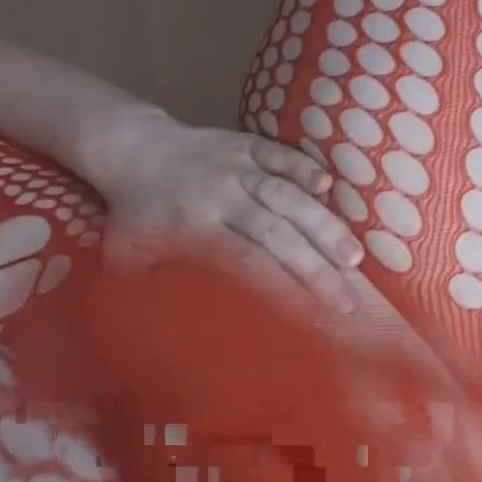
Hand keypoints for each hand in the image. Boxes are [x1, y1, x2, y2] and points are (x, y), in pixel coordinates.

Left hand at [94, 119, 364, 313]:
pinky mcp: (246, 144)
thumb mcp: (128, 257)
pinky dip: (304, 167)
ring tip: (353, 257)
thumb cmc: (132, 214)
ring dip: (321, 224)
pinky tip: (330, 186)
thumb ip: (152, 290)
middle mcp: (221, 196)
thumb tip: (173, 338)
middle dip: (316, 269)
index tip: (310, 318)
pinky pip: (280, 153)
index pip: (247, 261)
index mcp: (194, 227)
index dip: (280, 288)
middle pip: (276, 233)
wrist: (130, 147)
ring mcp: (236, 166)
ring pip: (286, 194)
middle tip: (349, 302)